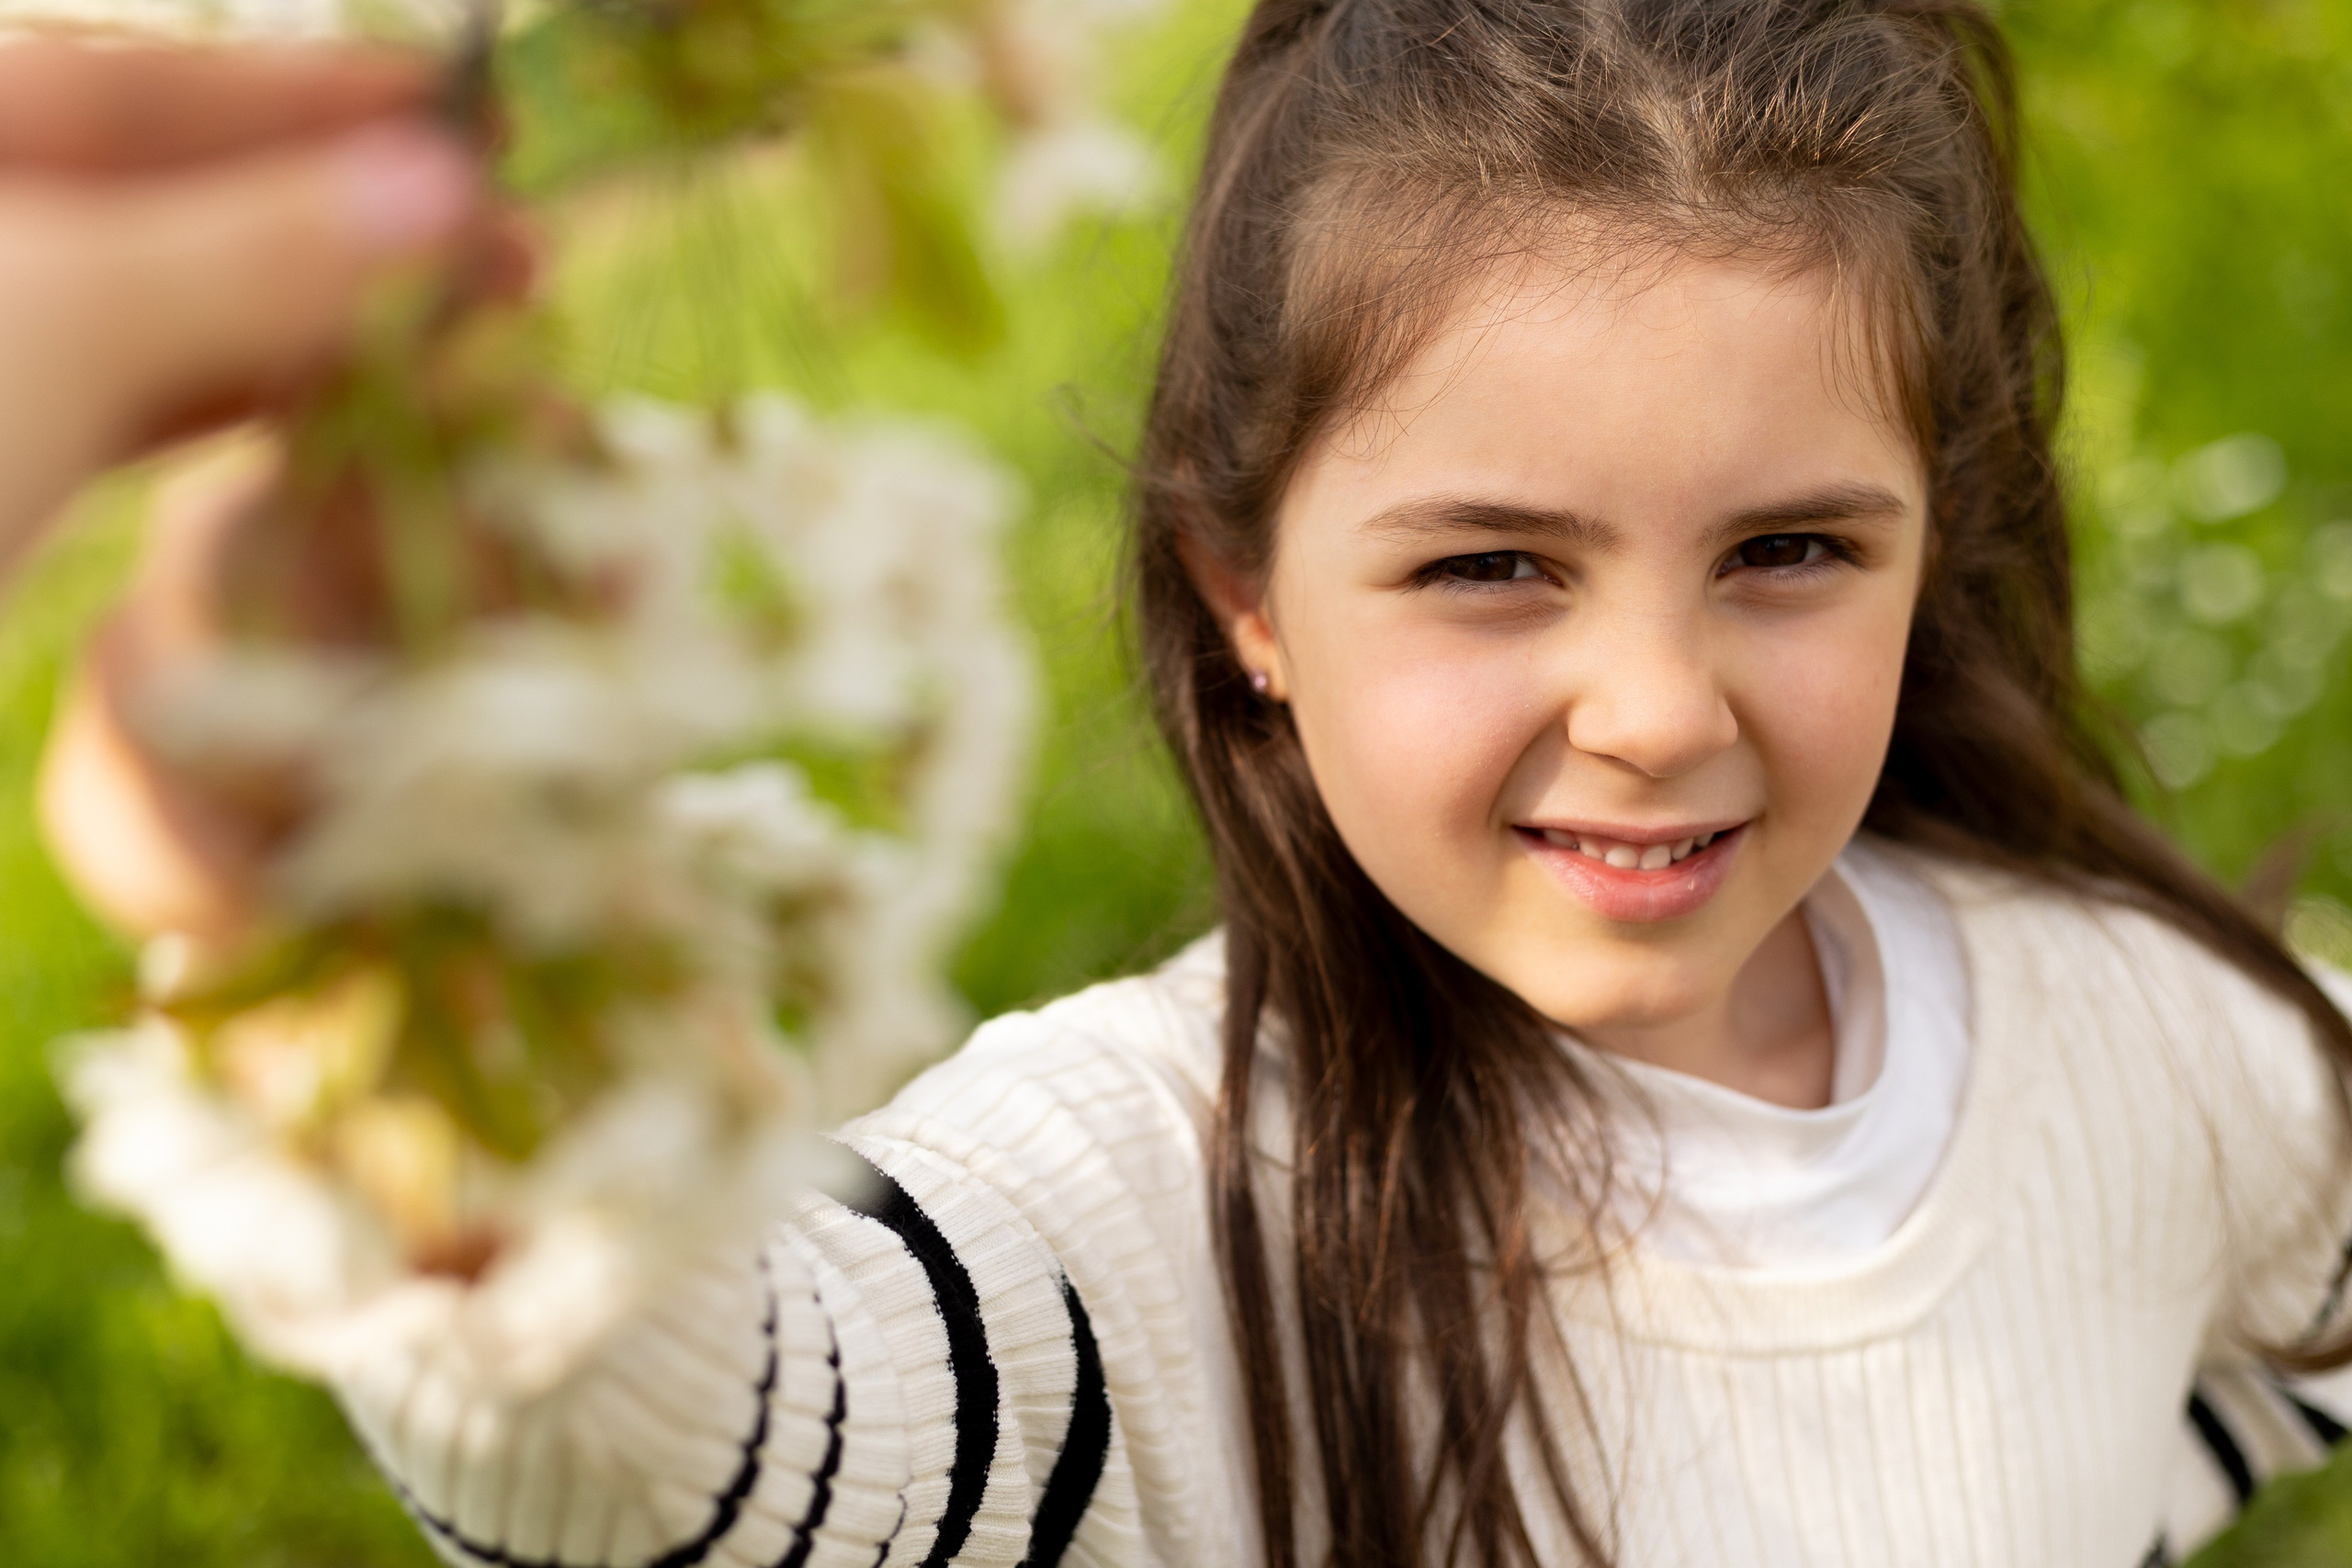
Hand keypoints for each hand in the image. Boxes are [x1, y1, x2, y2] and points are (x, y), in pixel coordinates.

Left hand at [0, 39, 481, 580]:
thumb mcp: (66, 322)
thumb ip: (255, 252)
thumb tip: (443, 187)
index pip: (142, 87)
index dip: (318, 100)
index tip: (469, 115)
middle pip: (169, 200)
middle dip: (341, 222)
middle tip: (509, 244)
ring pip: (165, 314)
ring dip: (314, 323)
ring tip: (464, 332)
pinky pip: (135, 408)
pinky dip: (246, 405)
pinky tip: (349, 403)